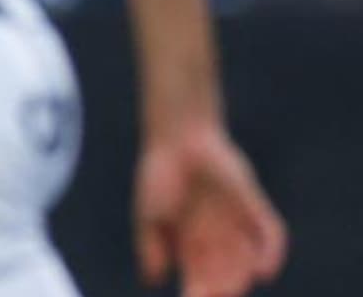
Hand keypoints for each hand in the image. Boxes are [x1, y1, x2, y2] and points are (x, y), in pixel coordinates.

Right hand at [136, 121, 286, 296]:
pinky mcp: (254, 205)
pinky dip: (271, 253)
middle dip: (222, 287)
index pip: (202, 277)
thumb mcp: (148, 215)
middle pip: (226, 274)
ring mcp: (239, 223)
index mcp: (193, 243)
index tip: (194, 296)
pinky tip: (264, 272)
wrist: (178, 137)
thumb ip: (150, 246)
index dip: (201, 291)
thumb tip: (153, 281)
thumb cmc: (159, 175)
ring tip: (232, 287)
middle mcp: (219, 238)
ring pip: (247, 259)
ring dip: (241, 276)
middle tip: (216, 294)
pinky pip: (270, 233)